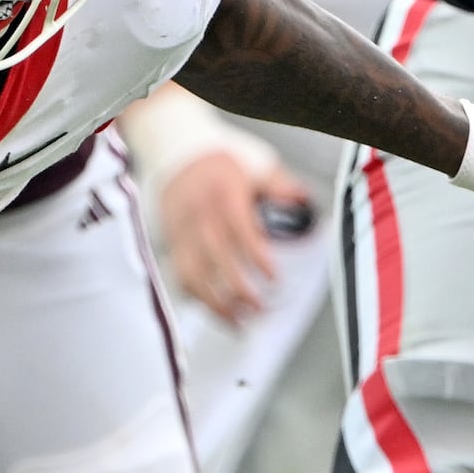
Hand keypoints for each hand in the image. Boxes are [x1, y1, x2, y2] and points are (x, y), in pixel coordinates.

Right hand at [155, 146, 313, 320]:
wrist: (175, 151)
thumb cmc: (219, 162)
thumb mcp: (253, 164)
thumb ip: (279, 186)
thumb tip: (303, 201)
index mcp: (223, 193)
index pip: (240, 231)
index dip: (256, 258)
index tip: (273, 279)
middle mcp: (199, 214)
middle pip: (216, 259)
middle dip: (238, 289)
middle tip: (260, 308)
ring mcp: (181, 230)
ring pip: (193, 274)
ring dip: (215, 303)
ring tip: (238, 321)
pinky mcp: (171, 242)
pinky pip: (180, 276)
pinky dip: (197, 297)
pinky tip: (216, 310)